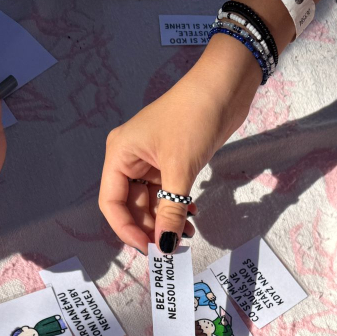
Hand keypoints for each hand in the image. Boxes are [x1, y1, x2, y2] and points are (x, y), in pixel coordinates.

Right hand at [99, 35, 260, 254]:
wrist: (224, 87)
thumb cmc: (193, 118)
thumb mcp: (180, 168)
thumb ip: (171, 210)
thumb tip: (167, 247)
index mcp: (120, 155)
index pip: (112, 203)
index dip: (127, 229)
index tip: (150, 249)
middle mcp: (129, 159)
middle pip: (131, 206)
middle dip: (151, 227)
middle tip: (173, 246)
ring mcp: (150, 161)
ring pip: (151, 202)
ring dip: (167, 220)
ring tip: (188, 233)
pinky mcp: (170, 162)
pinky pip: (166, 193)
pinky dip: (177, 207)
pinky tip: (192, 215)